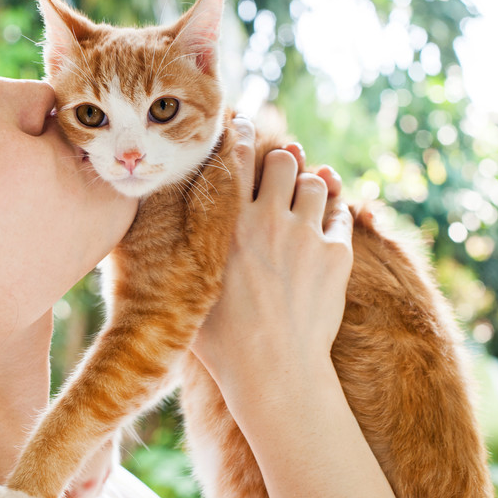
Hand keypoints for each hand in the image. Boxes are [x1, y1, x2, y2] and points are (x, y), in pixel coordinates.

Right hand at [192, 116, 353, 400]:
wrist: (274, 373)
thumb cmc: (221, 342)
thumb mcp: (187, 289)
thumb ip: (181, 252)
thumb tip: (156, 235)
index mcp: (228, 225)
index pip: (235, 159)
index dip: (239, 134)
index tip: (242, 123)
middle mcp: (268, 220)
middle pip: (282, 160)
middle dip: (281, 160)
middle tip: (278, 167)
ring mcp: (307, 236)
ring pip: (315, 183)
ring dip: (308, 183)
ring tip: (303, 191)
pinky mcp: (337, 256)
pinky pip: (341, 213)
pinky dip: (334, 207)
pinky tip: (327, 213)